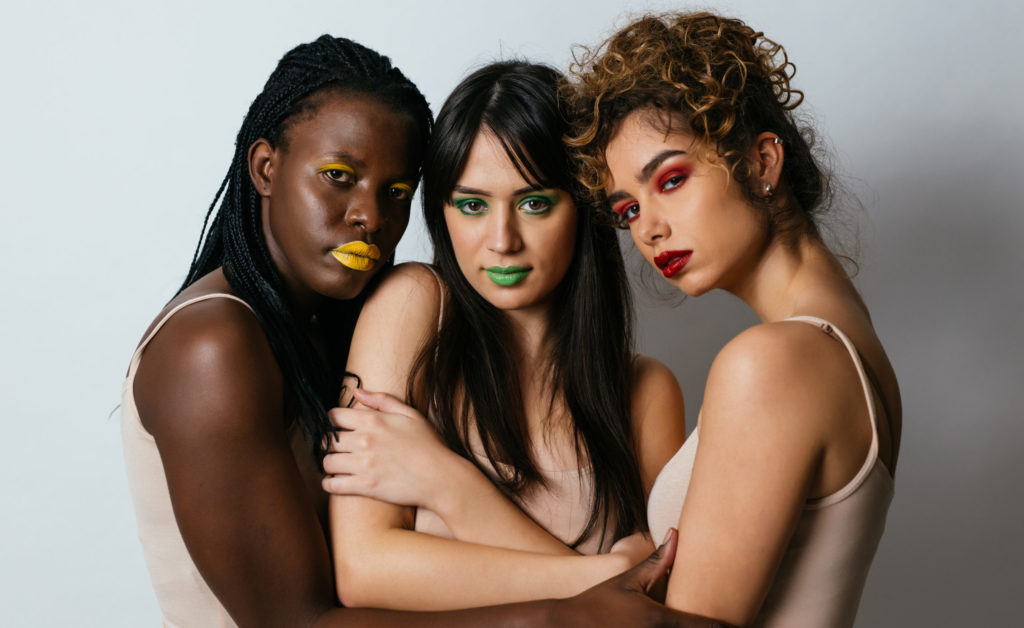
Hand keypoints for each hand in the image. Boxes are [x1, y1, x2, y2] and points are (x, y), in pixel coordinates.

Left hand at [321, 388, 461, 510]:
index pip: (333, 416)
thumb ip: (381, 400)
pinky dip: (329, 484)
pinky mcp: (365, 486)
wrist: (441, 477)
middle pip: (326, 440)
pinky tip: (335, 482)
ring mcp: (364, 464)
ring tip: (336, 466)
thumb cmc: (428, 445)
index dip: (330, 422)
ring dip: (328, 464)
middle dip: (327, 444)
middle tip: (334, 449)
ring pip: (327, 463)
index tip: (334, 428)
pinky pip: (333, 485)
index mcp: (373, 420)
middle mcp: (364, 441)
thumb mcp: (410, 414)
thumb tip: (357, 391)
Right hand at [548, 529, 732, 626]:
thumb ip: (657, 562)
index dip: (728, 627)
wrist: (566, 625)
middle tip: (729, 625)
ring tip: (700, 627)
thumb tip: (676, 533)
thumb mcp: (627, 580)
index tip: (737, 623)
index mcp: (660, 620)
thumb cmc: (598, 603)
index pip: (707, 627)